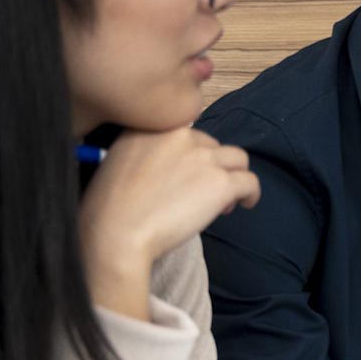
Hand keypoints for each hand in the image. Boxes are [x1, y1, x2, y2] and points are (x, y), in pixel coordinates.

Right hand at [78, 127, 259, 319]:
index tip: (187, 177)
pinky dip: (251, 194)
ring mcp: (202, 157)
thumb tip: (175, 171)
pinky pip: (250, 181)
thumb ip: (146, 155)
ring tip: (224, 202)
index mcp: (151, 127)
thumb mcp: (118, 162)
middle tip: (202, 195)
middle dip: (211, 168)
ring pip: (237, 159)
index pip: (187, 135)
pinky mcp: (220, 181)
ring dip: (233, 177)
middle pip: (212, 146)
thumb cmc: (109, 209)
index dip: (191, 157)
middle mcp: (179, 135)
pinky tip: (245, 205)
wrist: (115, 232)